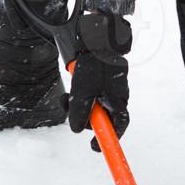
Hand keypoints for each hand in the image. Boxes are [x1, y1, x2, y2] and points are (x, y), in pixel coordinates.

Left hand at [66, 12, 131, 150]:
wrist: (95, 36)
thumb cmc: (94, 63)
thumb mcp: (83, 91)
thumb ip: (80, 112)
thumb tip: (77, 130)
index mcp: (118, 100)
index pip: (118, 126)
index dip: (108, 139)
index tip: (95, 148)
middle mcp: (114, 96)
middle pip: (100, 118)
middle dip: (83, 117)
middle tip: (69, 107)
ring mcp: (106, 89)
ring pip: (90, 107)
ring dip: (75, 104)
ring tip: (66, 95)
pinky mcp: (97, 81)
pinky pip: (86, 95)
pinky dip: (76, 94)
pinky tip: (70, 85)